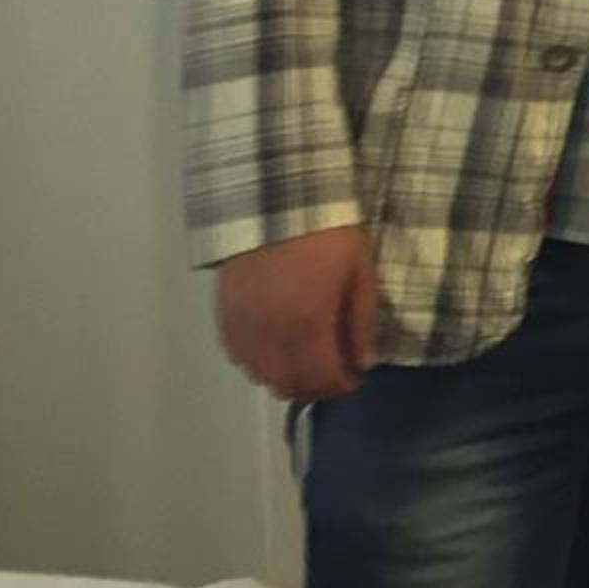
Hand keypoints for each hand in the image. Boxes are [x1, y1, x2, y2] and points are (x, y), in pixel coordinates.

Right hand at [213, 225, 378, 402]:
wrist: (275, 201)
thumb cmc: (328, 233)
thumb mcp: (360, 271)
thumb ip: (362, 321)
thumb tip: (365, 362)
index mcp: (306, 325)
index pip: (321, 379)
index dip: (340, 386)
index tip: (354, 378)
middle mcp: (269, 336)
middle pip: (287, 386)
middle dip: (314, 386)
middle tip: (332, 371)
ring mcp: (242, 328)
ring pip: (260, 376)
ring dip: (285, 376)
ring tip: (305, 358)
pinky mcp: (223, 316)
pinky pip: (238, 357)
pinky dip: (259, 361)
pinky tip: (276, 345)